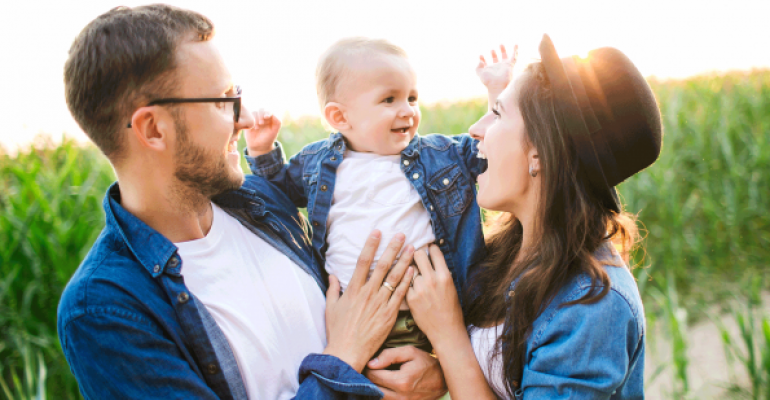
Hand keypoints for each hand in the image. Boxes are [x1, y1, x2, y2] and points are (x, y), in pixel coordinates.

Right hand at [244, 108, 280, 155]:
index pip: (268, 110)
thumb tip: (272, 113)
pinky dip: (251, 121)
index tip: (266, 117)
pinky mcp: (249, 122)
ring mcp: (255, 119)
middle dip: (261, 114)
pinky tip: (253, 128)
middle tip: (261, 123)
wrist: (259, 146)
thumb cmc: (268, 138)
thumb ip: (277, 121)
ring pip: (254, 112)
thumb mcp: (275, 131)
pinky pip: (248, 117)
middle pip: (261, 109)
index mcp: (270, 118)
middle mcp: (262, 117)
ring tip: (257, 128)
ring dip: (256, 118)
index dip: (267, 112)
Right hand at [323, 231, 415, 371]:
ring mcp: (380, 303)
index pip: (362, 261)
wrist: (347, 352)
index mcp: (353, 289)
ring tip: (413, 248)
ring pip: (394, 278)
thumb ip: (333, 289)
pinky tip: (413, 271)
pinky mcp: (389, 315)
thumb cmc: (338, 331)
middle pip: (382, 265)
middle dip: (392, 248)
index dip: (370, 245)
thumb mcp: (331, 307)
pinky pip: (401, 295)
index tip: (377, 232)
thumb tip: (333, 275)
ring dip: (404, 261)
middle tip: (401, 235)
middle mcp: (368, 293)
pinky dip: (407, 281)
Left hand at [365, 346, 447, 399]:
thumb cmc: (426, 363)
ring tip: (377, 377)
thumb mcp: (410, 352)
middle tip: (370, 369)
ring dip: (374, 387)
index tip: (370, 362)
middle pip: (373, 389)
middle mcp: (400, 396)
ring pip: (378, 397)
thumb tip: (371, 363)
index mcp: (401, 382)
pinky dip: (382, 393)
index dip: (368, 368)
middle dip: (369, 379)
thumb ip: (389, 355)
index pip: (373, 376)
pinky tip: (384, 385)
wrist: (442, 380)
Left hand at [406, 245, 465, 348]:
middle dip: (416, 254)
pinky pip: (404, 283)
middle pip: (418, 255)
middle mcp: (432, 279)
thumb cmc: (451, 309)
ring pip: (409, 269)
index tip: (427, 249)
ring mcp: (420, 289)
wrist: (446, 330)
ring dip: (410, 269)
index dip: (430, 248)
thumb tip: (432, 259)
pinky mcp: (410, 298)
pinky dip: (405, 282)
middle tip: (415, 257)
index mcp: (445, 275)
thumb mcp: (451, 287)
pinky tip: (407, 284)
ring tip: (411, 273)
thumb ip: (441, 272)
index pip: (434, 251)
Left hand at [475, 44, 517, 91]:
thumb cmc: (489, 81)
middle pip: (495, 59)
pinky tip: (515, 44)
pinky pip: (514, 57)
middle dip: (493, 54)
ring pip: (504, 56)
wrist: (498, 85)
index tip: (480, 55)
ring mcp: (504, 66)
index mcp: (489, 70)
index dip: (482, 59)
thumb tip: (480, 61)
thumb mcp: (480, 73)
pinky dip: (515, 51)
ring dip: (503, 50)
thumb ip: (477, 67)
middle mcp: (497, 68)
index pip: (486, 63)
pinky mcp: (510, 65)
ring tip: (500, 44)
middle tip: (492, 49)